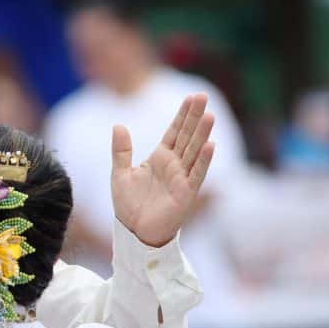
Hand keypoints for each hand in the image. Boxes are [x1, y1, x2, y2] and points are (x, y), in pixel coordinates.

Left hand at [111, 93, 214, 246]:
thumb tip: (118, 125)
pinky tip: (211, 145)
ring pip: (194, 151)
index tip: (191, 96)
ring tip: (209, 115)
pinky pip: (196, 174)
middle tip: (203, 96)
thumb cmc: (128, 205)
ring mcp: (181, 178)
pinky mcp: (186, 193)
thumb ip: (121, 150)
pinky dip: (203, 161)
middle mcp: (174, 165)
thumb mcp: (120, 174)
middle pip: (187, 136)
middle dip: (195, 116)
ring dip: (202, 134)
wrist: (133, 232)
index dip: (182, 115)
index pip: (174, 131)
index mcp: (160, 157)